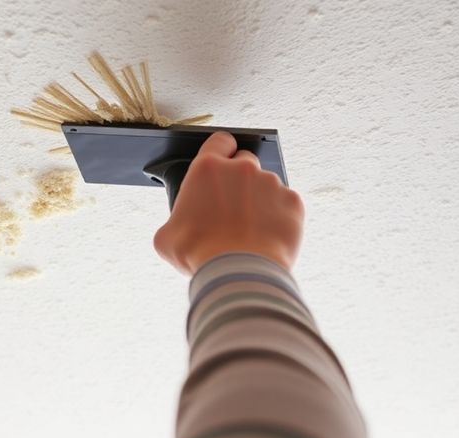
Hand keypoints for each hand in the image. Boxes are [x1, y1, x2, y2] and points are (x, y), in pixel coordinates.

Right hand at [153, 131, 304, 274]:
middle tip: (232, 207)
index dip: (221, 151)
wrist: (238, 274)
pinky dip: (278, 217)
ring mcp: (271, 183)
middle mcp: (242, 168)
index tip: (222, 163)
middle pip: (245, 161)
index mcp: (208, 169)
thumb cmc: (200, 254)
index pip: (220, 141)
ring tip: (250, 230)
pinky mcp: (293, 202)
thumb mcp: (165, 237)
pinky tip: (266, 237)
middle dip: (240, 179)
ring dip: (260, 201)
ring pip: (266, 185)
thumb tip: (179, 226)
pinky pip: (285, 204)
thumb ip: (176, 219)